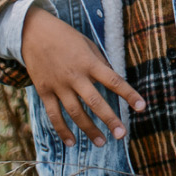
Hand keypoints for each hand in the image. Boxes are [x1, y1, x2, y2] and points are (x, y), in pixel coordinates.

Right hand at [21, 6, 145, 146]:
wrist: (33, 33)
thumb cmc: (65, 37)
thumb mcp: (87, 44)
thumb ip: (100, 63)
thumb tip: (112, 80)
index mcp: (89, 62)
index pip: (114, 81)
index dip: (129, 94)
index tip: (142, 107)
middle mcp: (75, 76)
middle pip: (95, 101)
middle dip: (109, 119)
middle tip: (121, 134)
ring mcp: (59, 85)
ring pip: (75, 112)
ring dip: (89, 129)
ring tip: (101, 142)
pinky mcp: (44, 91)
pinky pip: (54, 115)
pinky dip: (62, 130)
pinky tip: (71, 142)